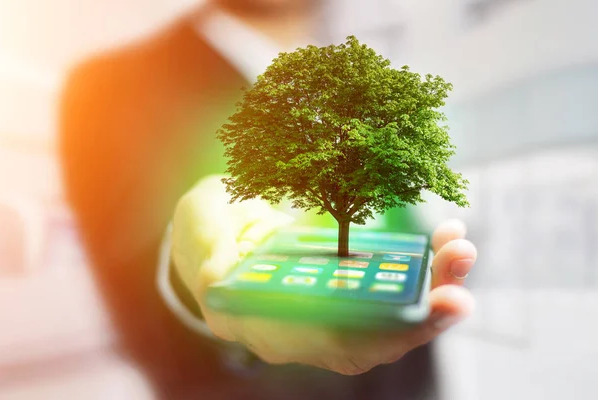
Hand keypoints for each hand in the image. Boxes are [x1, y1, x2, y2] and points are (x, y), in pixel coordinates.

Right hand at [172, 175, 476, 374]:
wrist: (224, 225)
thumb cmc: (209, 231)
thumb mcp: (200, 233)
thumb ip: (207, 254)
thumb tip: (216, 276)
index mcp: (268, 325)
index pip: (328, 343)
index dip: (376, 335)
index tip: (417, 316)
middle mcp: (307, 327)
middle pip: (374, 336)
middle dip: (421, 317)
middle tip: (458, 292)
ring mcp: (330, 304)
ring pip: (392, 312)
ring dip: (434, 287)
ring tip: (460, 250)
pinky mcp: (348, 279)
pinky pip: (393, 283)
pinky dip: (425, 267)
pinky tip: (446, 238)